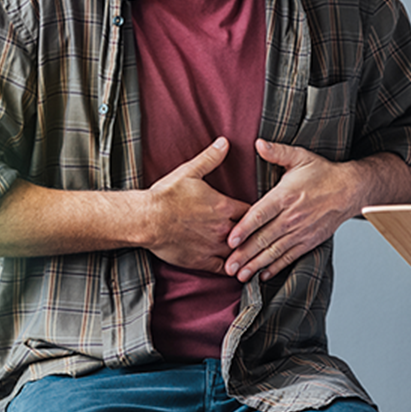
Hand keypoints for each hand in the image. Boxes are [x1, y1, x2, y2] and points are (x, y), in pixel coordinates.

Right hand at [142, 137, 251, 272]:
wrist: (146, 220)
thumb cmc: (166, 196)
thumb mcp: (189, 171)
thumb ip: (210, 158)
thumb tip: (225, 142)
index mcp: (223, 206)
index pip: (252, 210)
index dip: (257, 212)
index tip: (261, 212)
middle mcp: (222, 228)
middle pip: (249, 233)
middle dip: (255, 232)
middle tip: (264, 233)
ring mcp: (213, 247)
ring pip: (239, 253)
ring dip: (245, 251)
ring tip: (255, 253)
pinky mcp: (202, 261)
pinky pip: (224, 269)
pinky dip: (232, 269)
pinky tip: (237, 269)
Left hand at [224, 139, 362, 282]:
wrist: (350, 190)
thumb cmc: (323, 172)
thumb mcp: (300, 157)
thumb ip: (277, 152)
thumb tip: (258, 143)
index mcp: (285, 196)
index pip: (260, 215)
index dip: (244, 229)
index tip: (230, 240)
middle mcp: (292, 217)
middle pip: (263, 238)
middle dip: (244, 255)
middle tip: (228, 267)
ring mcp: (301, 231)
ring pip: (274, 251)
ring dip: (256, 265)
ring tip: (240, 276)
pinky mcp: (309, 241)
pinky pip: (289, 257)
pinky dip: (276, 267)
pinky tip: (263, 275)